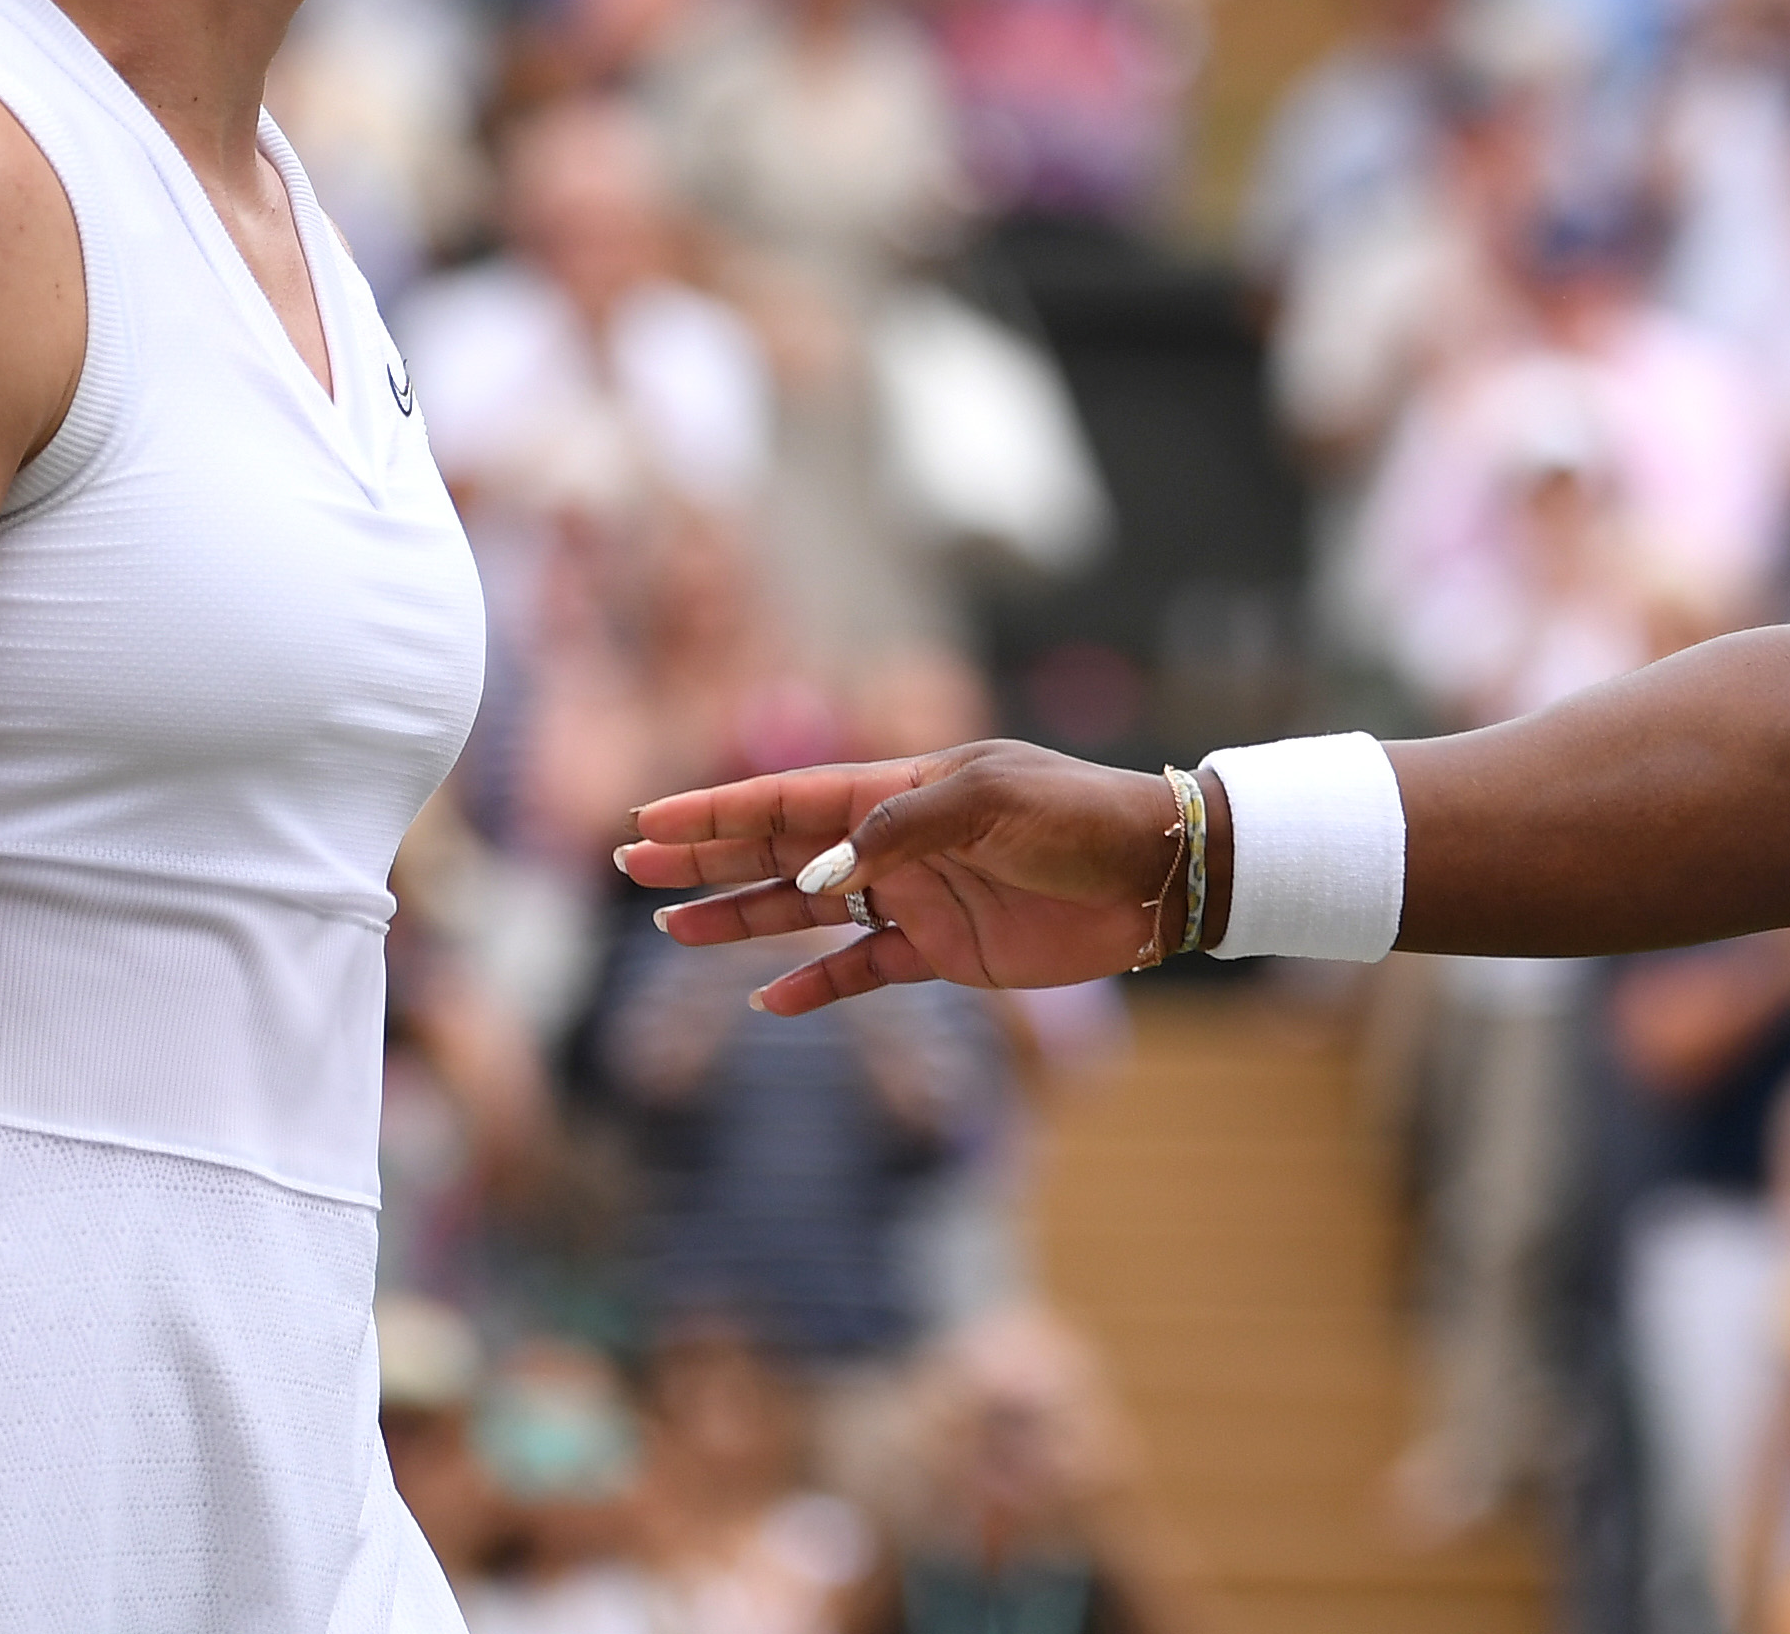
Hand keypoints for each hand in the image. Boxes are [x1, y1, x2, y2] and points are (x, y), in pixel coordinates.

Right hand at [617, 741, 1179, 1015]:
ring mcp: (915, 897)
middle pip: (781, 849)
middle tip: (633, 865)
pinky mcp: (945, 951)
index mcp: (901, 788)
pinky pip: (862, 970)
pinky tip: (766, 1002)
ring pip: (806, 909)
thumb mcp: (991, 800)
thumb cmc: (1078, 817)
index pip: (791, 798)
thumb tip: (820, 872)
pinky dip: (816, 986)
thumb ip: (898, 829)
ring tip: (673, 926)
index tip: (651, 817)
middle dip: (708, 855)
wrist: (1155, 874)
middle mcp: (895, 841)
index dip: (720, 808)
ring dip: (741, 915)